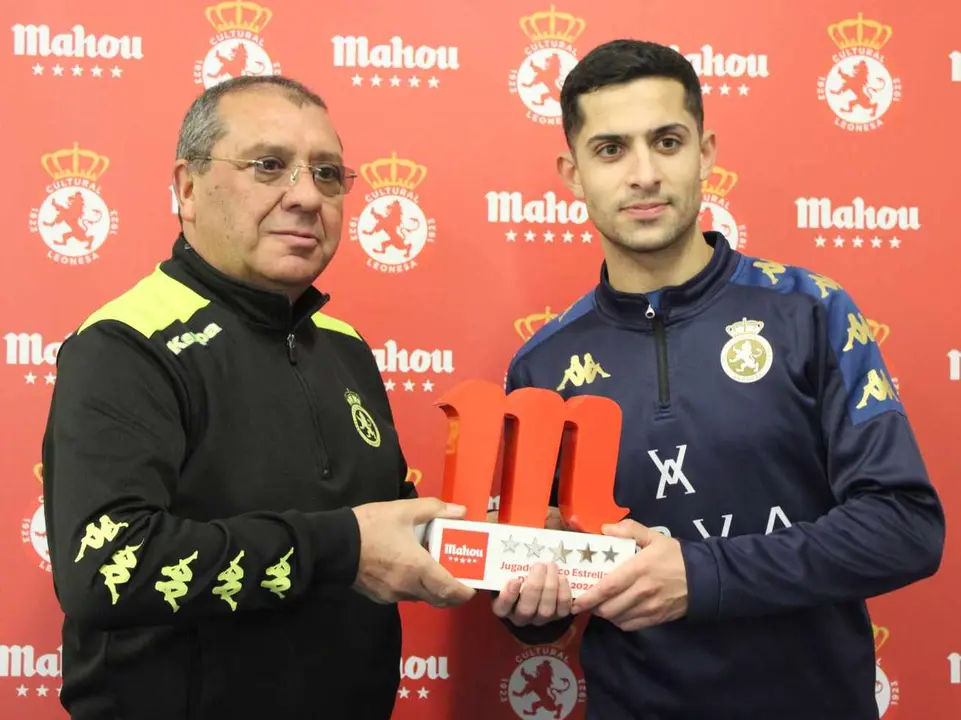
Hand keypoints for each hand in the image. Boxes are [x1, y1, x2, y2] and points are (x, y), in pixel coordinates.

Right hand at [351, 497, 476, 607]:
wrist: (333, 544)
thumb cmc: (370, 526)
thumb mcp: (403, 510)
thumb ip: (434, 509)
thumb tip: (460, 511)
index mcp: (418, 567)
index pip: (449, 590)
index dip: (465, 592)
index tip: (473, 586)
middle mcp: (408, 587)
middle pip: (439, 599)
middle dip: (453, 593)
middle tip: (460, 578)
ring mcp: (392, 595)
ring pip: (422, 598)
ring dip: (433, 590)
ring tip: (436, 569)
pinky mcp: (379, 596)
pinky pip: (405, 596)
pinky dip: (415, 587)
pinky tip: (410, 569)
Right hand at [491, 562, 572, 625]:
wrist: (538, 588)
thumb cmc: (519, 577)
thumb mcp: (507, 574)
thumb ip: (507, 569)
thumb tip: (506, 553)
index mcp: (505, 608)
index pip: (502, 608)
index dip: (508, 596)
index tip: (514, 580)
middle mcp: (522, 618)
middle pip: (526, 610)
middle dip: (535, 586)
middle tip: (539, 565)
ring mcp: (541, 619)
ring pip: (546, 611)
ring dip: (551, 586)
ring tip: (552, 566)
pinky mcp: (558, 617)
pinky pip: (563, 610)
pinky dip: (564, 593)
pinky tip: (562, 578)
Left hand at [570, 519, 687, 631]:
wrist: (704, 577)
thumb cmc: (675, 555)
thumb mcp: (654, 536)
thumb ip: (629, 530)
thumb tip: (604, 529)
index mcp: (639, 568)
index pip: (608, 587)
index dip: (589, 596)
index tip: (575, 600)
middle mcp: (642, 591)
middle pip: (609, 607)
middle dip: (594, 606)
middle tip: (586, 600)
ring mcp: (650, 608)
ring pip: (617, 618)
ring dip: (606, 614)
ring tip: (600, 605)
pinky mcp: (656, 619)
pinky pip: (630, 625)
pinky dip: (620, 621)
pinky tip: (618, 612)